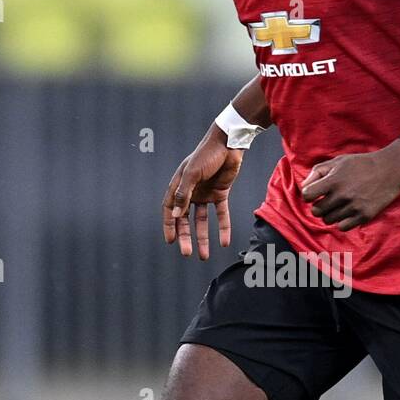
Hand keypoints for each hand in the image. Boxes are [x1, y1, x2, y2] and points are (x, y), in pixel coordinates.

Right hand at [162, 127, 243, 258]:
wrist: (229, 143)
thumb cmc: (207, 154)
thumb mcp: (192, 173)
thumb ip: (184, 194)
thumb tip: (176, 215)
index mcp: (179, 185)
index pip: (170, 210)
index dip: (169, 225)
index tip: (170, 241)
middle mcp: (191, 191)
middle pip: (185, 219)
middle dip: (186, 237)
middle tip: (187, 253)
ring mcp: (205, 193)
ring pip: (202, 220)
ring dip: (202, 237)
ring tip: (203, 255)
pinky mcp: (220, 194)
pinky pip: (221, 214)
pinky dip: (223, 228)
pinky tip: (224, 242)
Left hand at [299, 139, 399, 230]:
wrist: (390, 170)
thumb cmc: (361, 164)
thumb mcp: (338, 161)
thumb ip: (318, 171)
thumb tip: (305, 186)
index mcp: (334, 181)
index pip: (307, 195)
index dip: (309, 194)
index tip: (316, 192)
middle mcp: (342, 195)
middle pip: (316, 211)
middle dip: (319, 205)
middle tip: (329, 199)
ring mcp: (353, 207)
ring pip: (328, 220)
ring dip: (331, 213)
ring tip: (340, 204)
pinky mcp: (364, 216)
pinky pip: (342, 227)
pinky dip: (342, 221)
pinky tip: (348, 212)